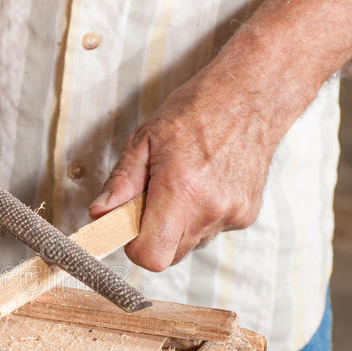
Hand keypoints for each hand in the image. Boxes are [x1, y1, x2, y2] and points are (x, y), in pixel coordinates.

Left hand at [88, 72, 277, 271]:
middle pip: (169, 256)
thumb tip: (99, 213)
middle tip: (152, 200)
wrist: (252, 94)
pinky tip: (204, 184)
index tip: (129, 226)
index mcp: (182, 190)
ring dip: (177, 226)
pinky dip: (200, 216)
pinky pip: (211, 231)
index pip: (152, 255)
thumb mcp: (145, 139)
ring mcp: (232, 215)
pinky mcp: (246, 216)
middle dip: (153, 236)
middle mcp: (211, 209)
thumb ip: (121, 182)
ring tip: (183, 185)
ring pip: (190, 244)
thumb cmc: (197, 109)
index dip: (135, 247)